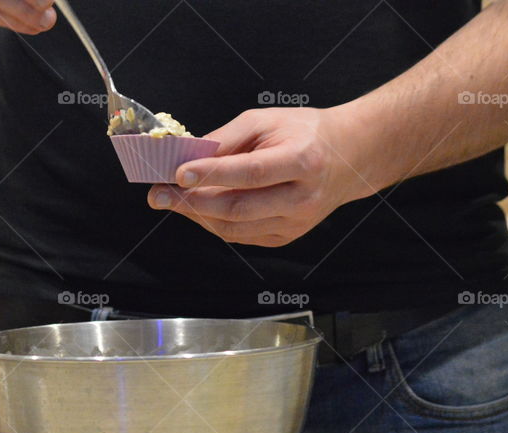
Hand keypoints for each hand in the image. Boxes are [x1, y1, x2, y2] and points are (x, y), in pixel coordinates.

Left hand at [147, 107, 374, 246]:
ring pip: (235, 227)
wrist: (349, 157)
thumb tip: (186, 157)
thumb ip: (226, 138)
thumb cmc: (304, 132)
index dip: (212, 174)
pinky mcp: (287, 237)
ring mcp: (296, 223)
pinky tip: (196, 208)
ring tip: (171, 200)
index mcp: (302, 160)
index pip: (251, 172)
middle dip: (191, 202)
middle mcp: (302, 197)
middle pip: (238, 207)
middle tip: (158, 194)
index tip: (177, 174)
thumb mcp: (266, 120)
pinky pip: (240, 235)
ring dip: (196, 215)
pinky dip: (213, 223)